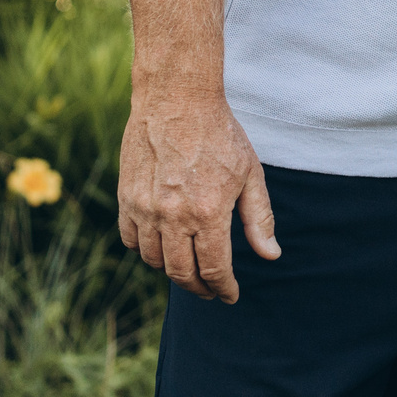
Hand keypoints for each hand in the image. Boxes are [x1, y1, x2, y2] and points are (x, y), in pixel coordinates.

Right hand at [116, 80, 278, 302]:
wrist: (176, 100)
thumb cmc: (219, 135)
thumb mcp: (250, 174)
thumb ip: (258, 218)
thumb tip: (271, 255)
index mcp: (208, 213)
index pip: (213, 269)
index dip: (222, 288)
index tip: (229, 295)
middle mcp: (173, 216)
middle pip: (182, 273)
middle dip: (199, 288)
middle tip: (211, 290)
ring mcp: (145, 208)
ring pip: (154, 260)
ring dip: (172, 271)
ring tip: (189, 268)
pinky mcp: (125, 198)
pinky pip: (131, 240)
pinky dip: (146, 249)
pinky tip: (162, 245)